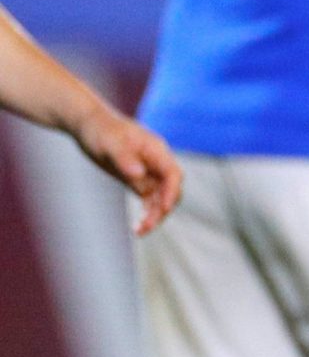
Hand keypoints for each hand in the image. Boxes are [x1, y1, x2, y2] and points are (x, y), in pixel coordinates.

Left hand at [75, 108, 183, 234]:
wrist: (88, 124)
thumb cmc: (100, 130)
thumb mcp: (110, 142)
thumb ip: (125, 158)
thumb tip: (139, 174)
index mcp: (156, 150)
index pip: (173, 174)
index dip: (171, 192)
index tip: (163, 209)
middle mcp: (156, 162)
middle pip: (170, 189)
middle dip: (162, 209)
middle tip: (146, 227)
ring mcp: (148, 171)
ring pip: (160, 197)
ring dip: (154, 215)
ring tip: (140, 232)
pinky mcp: (137, 178)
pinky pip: (148, 199)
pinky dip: (146, 212)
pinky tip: (137, 227)